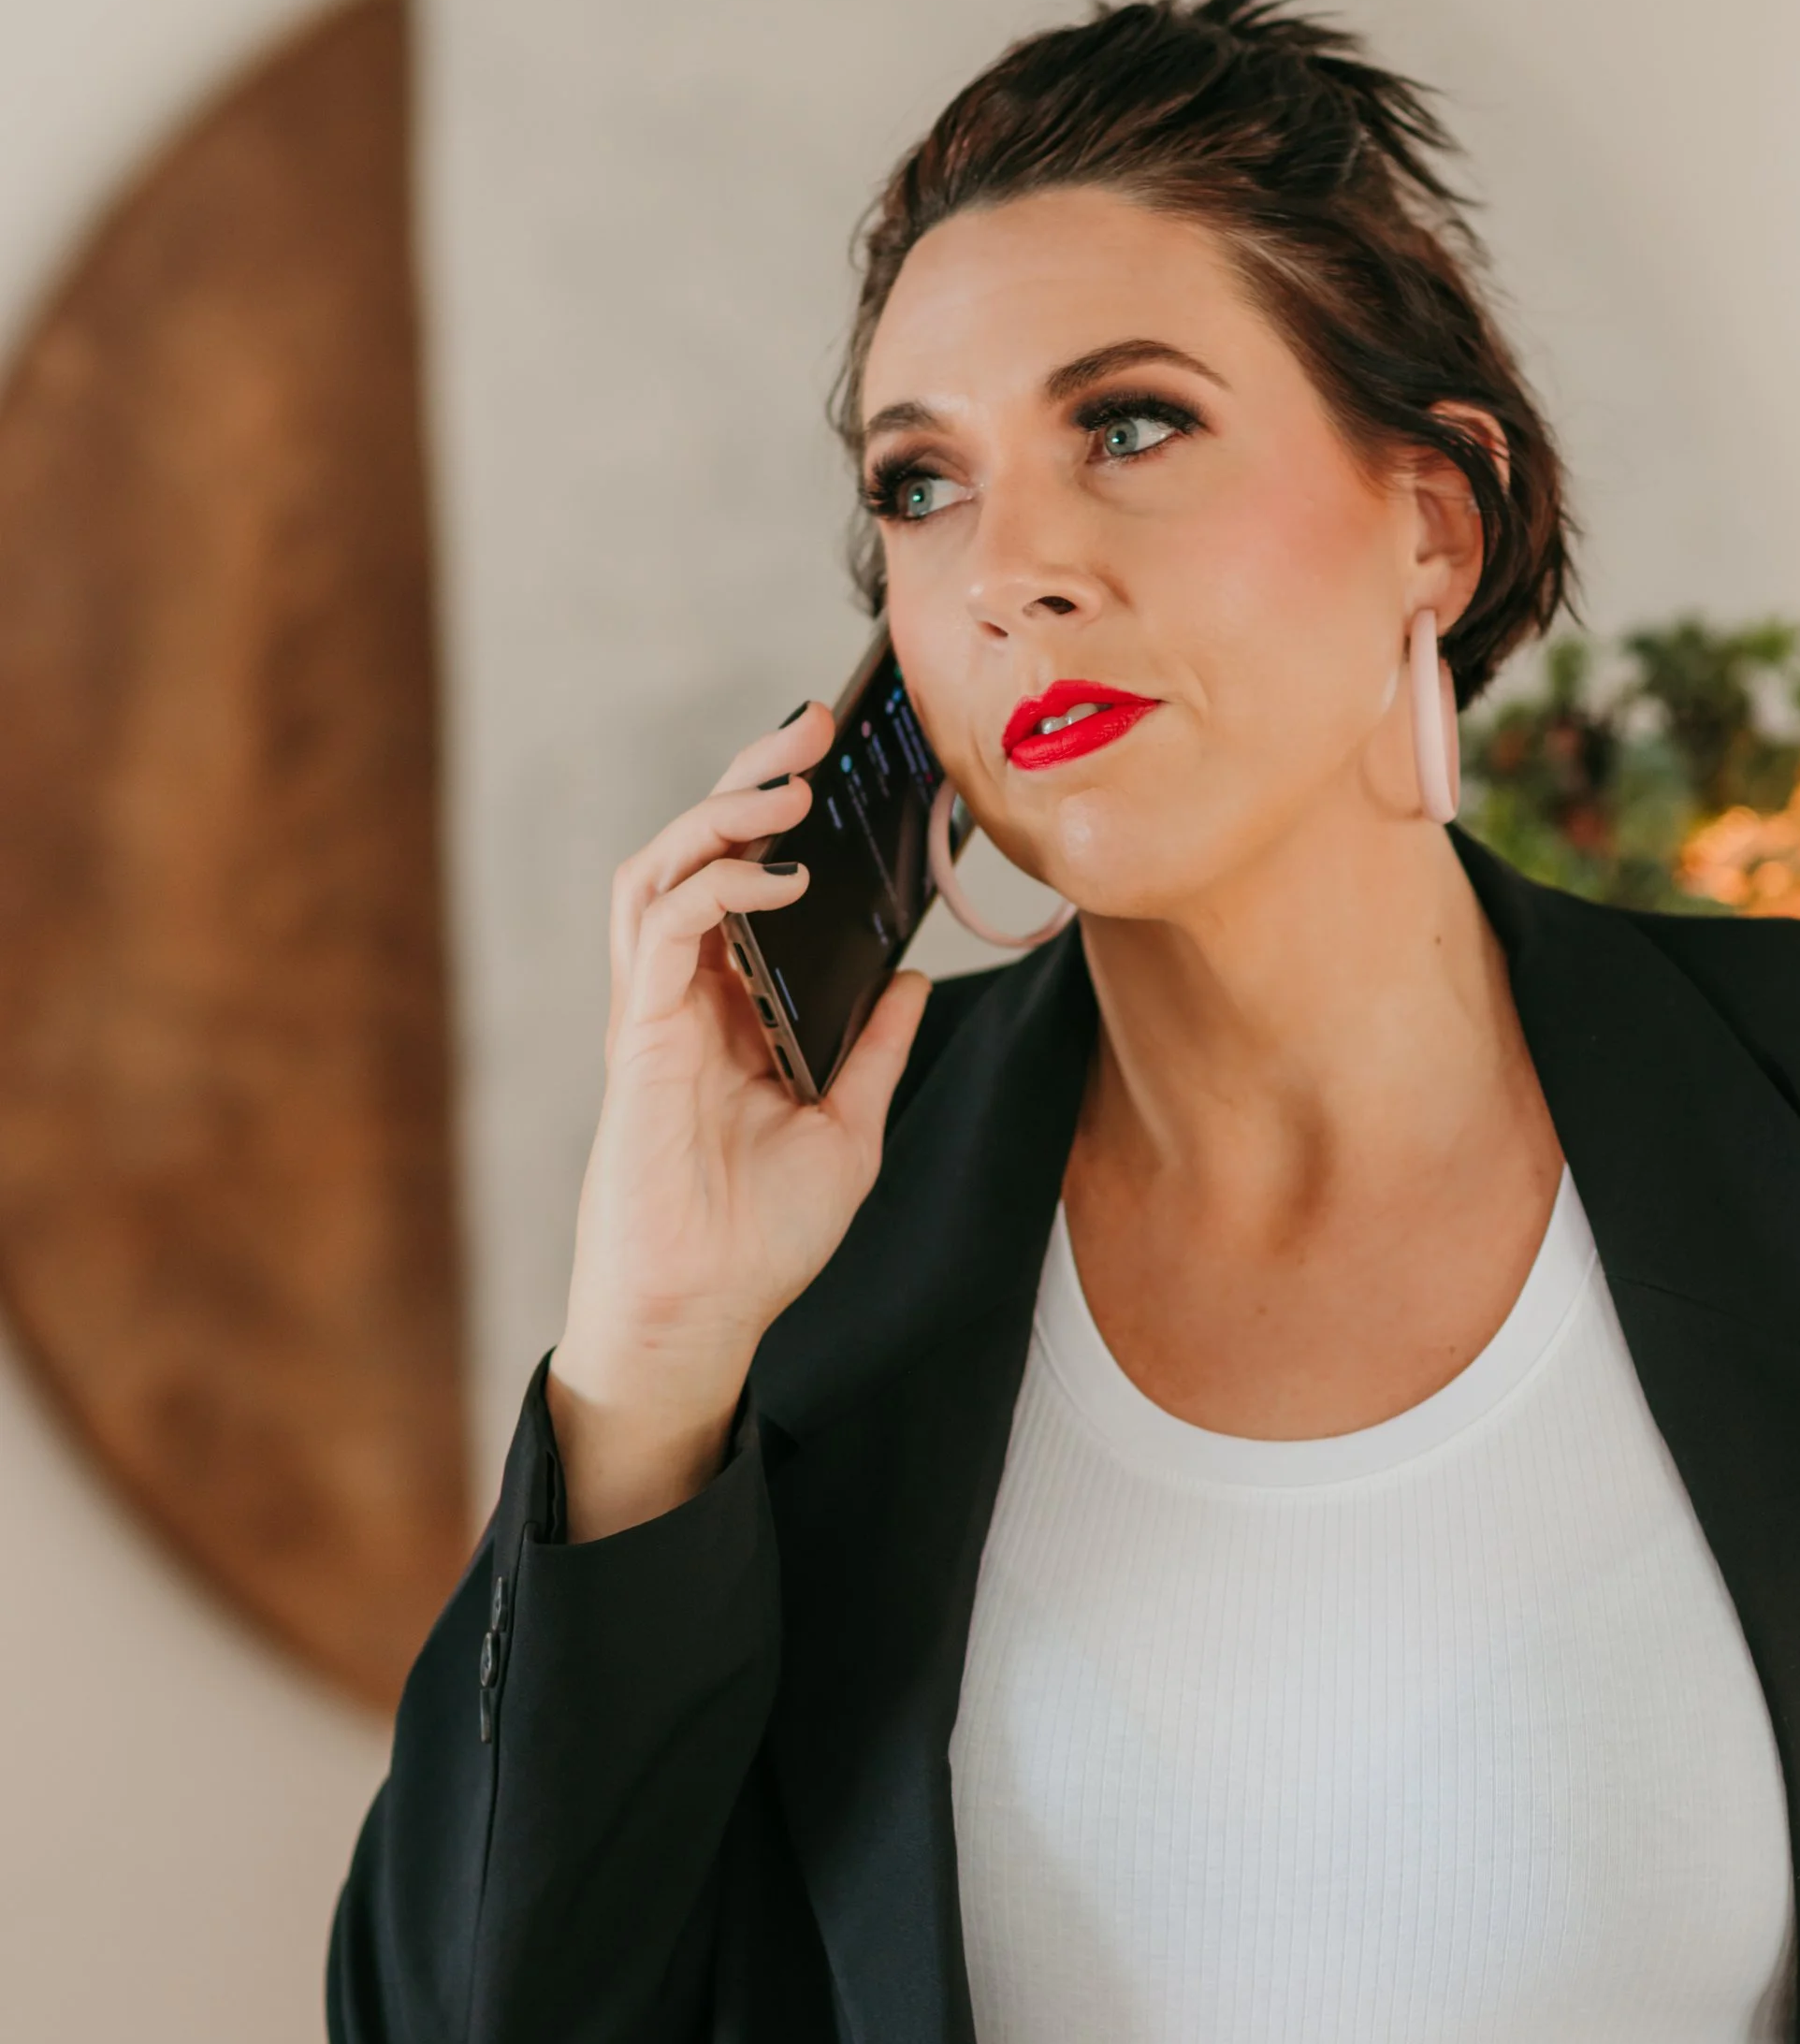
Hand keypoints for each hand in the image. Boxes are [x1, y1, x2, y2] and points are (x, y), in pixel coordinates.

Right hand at [548, 707, 929, 1537]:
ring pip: (663, 867)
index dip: (782, 816)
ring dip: (722, 811)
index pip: (745, 880)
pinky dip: (716, 882)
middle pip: (697, 851)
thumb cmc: (761, 1238)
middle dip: (749, 779)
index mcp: (728, 1009)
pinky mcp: (639, 1034)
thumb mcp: (849, 1127)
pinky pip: (664, 926)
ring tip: (791, 782)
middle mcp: (684, 996)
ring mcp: (654, 1010)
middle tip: (812, 728)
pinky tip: (779, 874)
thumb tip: (916, 977)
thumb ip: (875, 1049)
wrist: (703, 1315)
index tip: (843, 767)